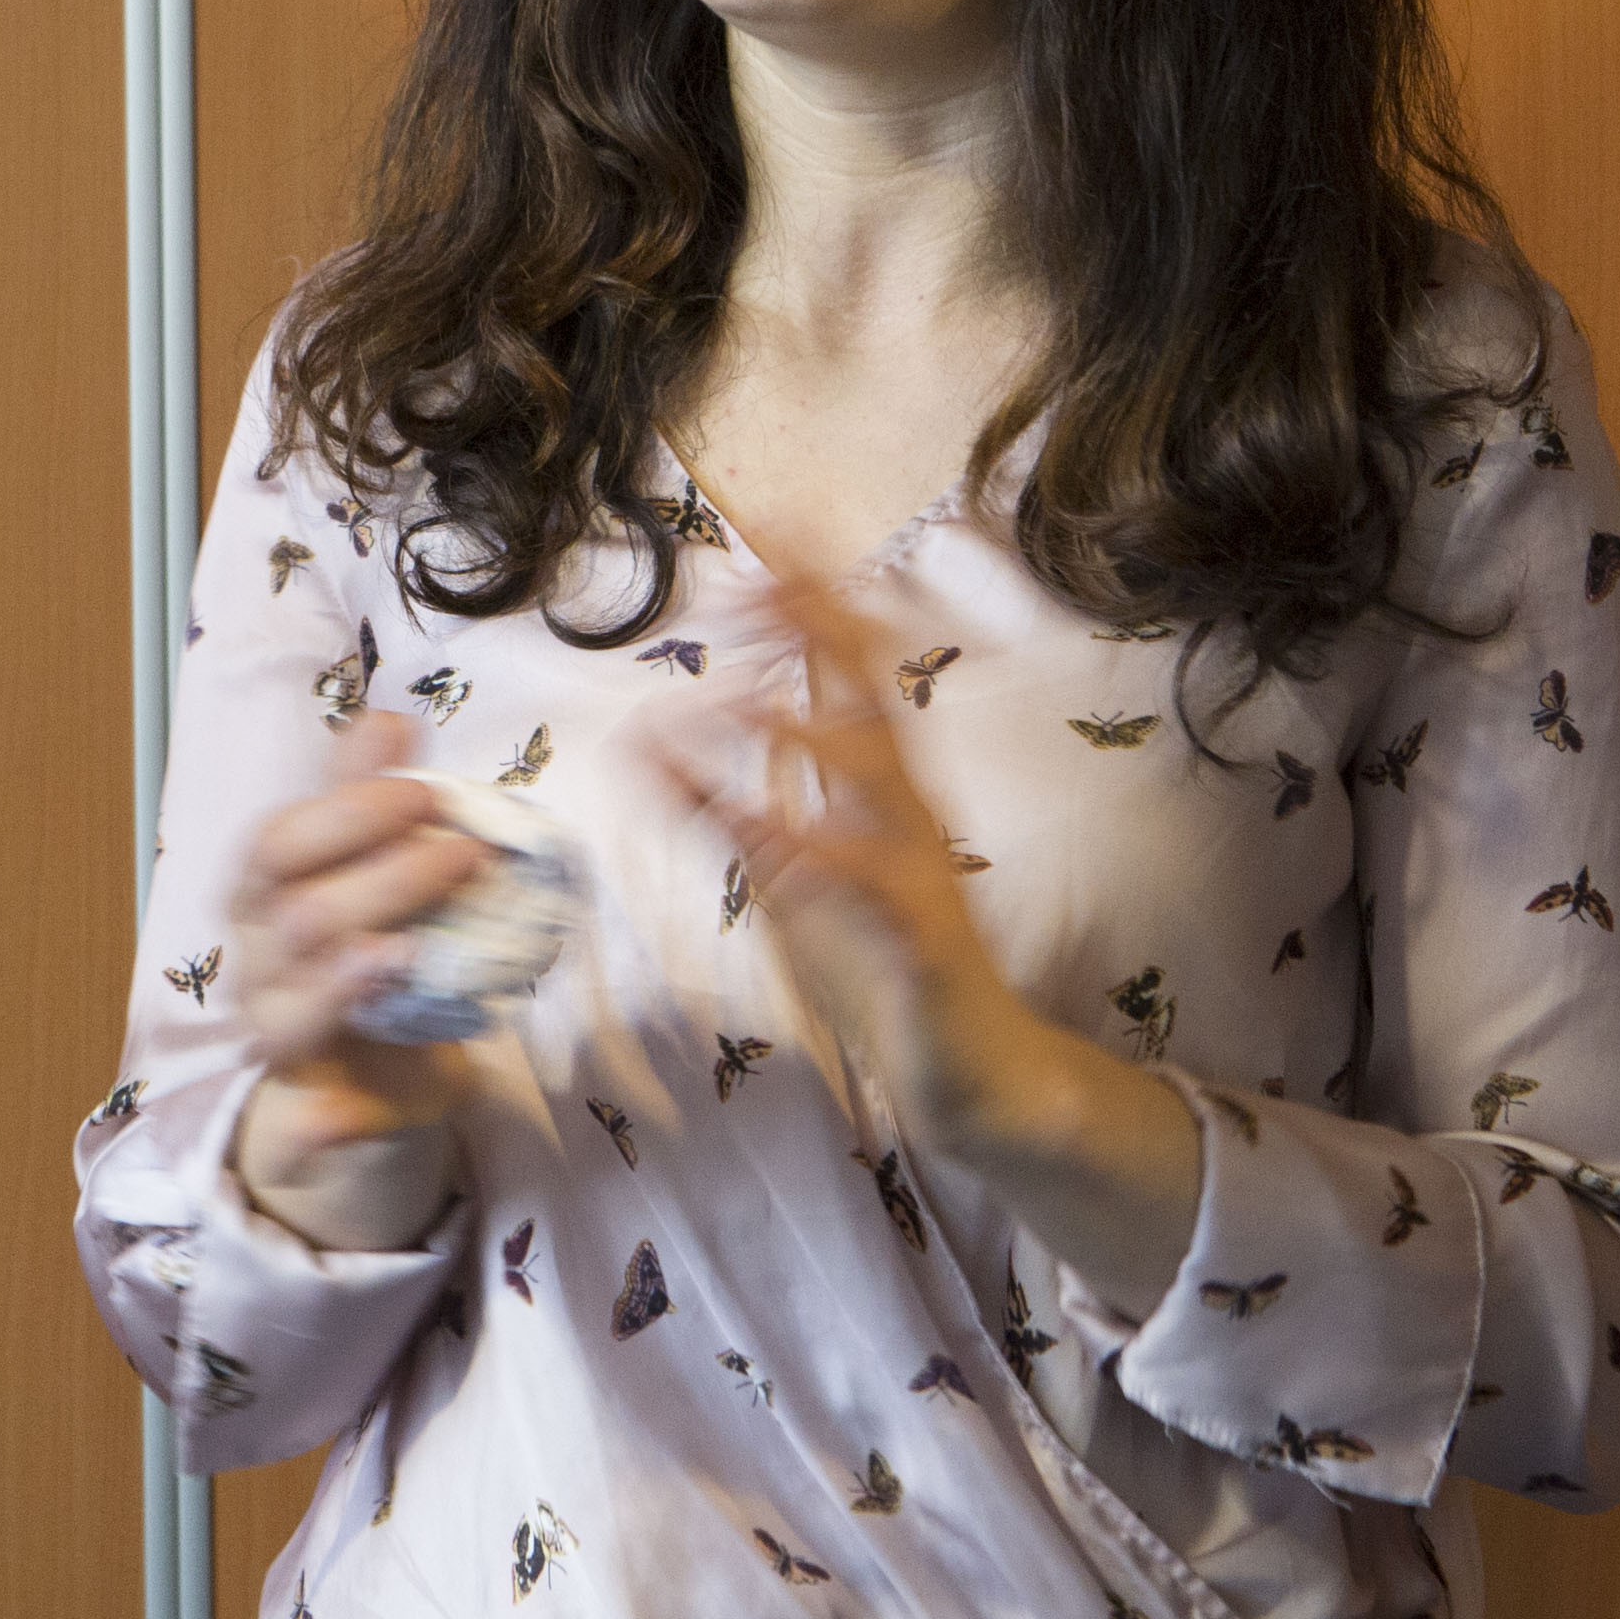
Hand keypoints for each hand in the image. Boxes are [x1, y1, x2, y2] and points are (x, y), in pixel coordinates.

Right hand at [213, 778, 491, 1251]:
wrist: (364, 1071)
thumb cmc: (367, 949)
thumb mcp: (367, 870)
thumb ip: (372, 796)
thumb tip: (390, 716)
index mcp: (262, 893)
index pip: (278, 842)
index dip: (347, 812)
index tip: (425, 791)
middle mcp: (258, 963)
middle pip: (296, 917)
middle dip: (382, 881)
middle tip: (466, 855)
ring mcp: (279, 1038)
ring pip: (294, 1006)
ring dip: (355, 975)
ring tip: (414, 950)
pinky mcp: (308, 1115)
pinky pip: (300, 1123)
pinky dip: (319, 1121)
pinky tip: (340, 1112)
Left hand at [658, 576, 1200, 1297]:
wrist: (975, 1079)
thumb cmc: (882, 972)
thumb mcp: (784, 881)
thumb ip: (723, 810)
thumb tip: (644, 741)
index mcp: (881, 796)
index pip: (847, 681)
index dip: (809, 609)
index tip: (759, 540)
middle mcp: (908, 818)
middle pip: (869, 701)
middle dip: (817, 633)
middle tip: (752, 575)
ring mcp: (921, 878)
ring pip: (872, 786)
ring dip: (798, 737)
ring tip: (723, 707)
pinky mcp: (923, 947)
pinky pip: (869, 893)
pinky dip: (816, 859)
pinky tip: (762, 838)